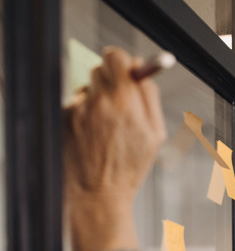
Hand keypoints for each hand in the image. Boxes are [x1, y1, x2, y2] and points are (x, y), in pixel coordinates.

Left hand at [64, 47, 166, 250]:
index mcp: (126, 102)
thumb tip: (142, 69)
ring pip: (87, 87)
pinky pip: (74, 104)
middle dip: (110, 80)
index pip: (117, 57)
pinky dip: (81, 115)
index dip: (122, 63)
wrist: (98, 193)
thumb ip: (150, 98)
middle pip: (100, 67)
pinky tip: (89, 136)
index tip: (125, 71)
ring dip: (95, 99)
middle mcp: (100, 101)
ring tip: (103, 127)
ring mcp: (78, 108)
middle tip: (116, 101)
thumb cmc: (129, 167)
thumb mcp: (155, 135)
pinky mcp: (62, 116)